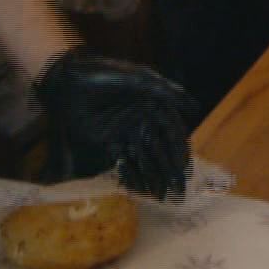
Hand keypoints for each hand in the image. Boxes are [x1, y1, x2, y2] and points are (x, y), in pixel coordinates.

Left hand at [36, 52, 196, 199]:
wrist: (72, 81)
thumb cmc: (107, 75)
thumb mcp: (141, 79)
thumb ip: (169, 93)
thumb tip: (196, 109)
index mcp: (153, 106)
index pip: (172, 132)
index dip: (179, 150)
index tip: (185, 168)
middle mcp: (142, 121)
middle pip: (160, 149)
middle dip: (168, 170)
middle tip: (176, 190)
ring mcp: (125, 133)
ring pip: (144, 158)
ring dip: (151, 176)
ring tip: (158, 193)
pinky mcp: (108, 142)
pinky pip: (124, 161)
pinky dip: (131, 173)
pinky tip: (137, 184)